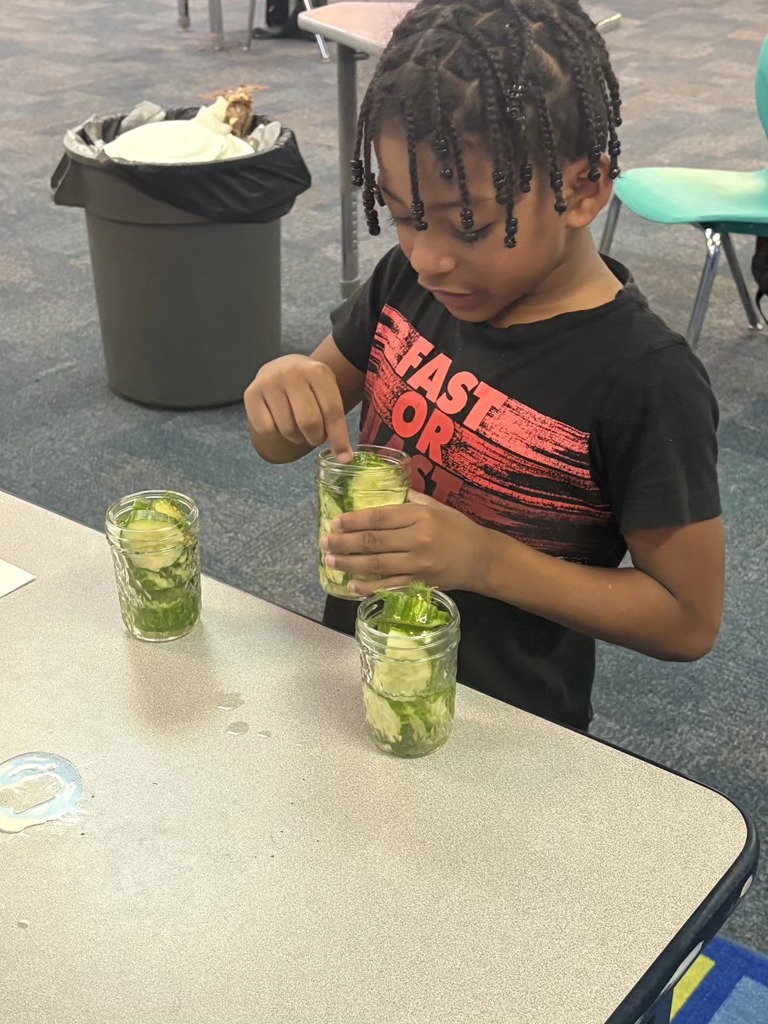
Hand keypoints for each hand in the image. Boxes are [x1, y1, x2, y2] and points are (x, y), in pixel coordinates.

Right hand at [244, 354, 353, 462]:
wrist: (283, 368)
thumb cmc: (310, 387)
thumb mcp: (327, 392)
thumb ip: (336, 420)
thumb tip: (344, 458)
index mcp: (317, 371)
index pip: (331, 410)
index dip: (339, 437)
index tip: (344, 458)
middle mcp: (291, 372)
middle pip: (309, 422)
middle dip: (316, 438)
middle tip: (316, 436)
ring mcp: (269, 382)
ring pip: (288, 428)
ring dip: (297, 437)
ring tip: (298, 427)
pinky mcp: (251, 393)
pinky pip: (267, 429)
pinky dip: (276, 433)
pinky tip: (280, 422)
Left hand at [321, 491, 486, 596]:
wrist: (482, 558)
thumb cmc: (457, 528)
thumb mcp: (436, 506)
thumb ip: (410, 500)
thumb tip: (382, 491)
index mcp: (419, 516)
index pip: (379, 517)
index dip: (354, 520)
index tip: (336, 522)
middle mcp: (417, 539)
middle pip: (373, 541)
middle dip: (344, 542)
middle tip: (324, 542)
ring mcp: (418, 563)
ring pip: (377, 564)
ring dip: (350, 563)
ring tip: (330, 561)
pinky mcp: (420, 582)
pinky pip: (389, 585)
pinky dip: (369, 587)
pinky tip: (353, 585)